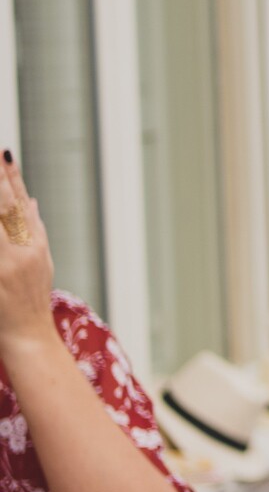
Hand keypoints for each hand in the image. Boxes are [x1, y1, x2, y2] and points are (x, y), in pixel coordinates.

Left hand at [0, 155, 54, 354]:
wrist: (29, 339)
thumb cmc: (30, 303)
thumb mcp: (42, 264)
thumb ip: (35, 231)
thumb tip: (31, 200)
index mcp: (36, 246)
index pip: (21, 204)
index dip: (12, 177)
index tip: (3, 152)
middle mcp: (23, 251)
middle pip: (5, 207)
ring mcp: (7, 264)